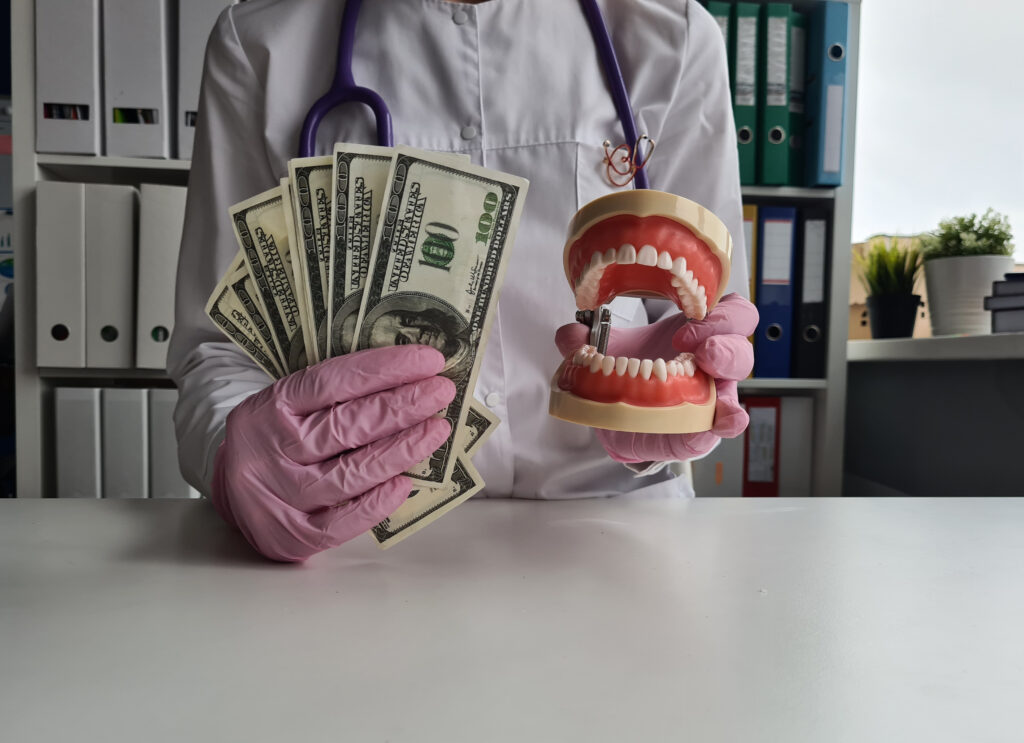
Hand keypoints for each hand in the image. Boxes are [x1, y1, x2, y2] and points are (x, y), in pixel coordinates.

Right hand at [211, 345, 455, 561]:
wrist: (233, 489)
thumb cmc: (279, 439)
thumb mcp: (290, 406)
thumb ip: (336, 396)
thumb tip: (410, 381)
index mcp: (270, 406)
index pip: (333, 380)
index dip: (384, 368)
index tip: (428, 361)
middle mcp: (270, 449)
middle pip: (345, 426)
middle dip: (402, 406)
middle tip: (441, 392)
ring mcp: (277, 495)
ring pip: (349, 473)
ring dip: (401, 450)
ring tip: (437, 431)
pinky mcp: (288, 536)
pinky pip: (340, 524)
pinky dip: (377, 503)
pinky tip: (406, 483)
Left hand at [554, 293, 757, 463]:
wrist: (622, 422)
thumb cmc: (629, 379)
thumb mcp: (605, 355)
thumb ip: (582, 343)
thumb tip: (569, 336)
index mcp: (697, 333)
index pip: (728, 310)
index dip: (719, 310)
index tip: (690, 315)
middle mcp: (713, 360)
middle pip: (739, 337)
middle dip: (723, 335)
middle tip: (697, 343)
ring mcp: (715, 390)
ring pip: (738, 371)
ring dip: (726, 363)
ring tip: (705, 365)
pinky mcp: (709, 423)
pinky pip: (729, 420)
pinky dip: (730, 418)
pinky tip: (725, 418)